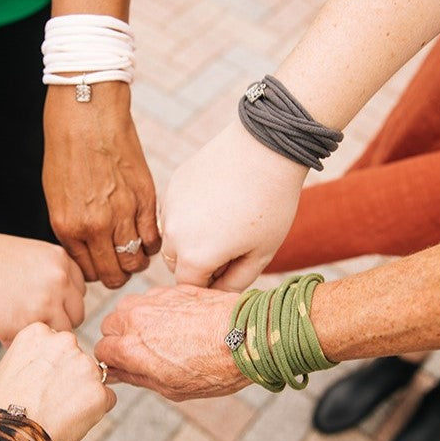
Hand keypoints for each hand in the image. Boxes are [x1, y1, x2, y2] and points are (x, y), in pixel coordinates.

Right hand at [0, 230, 85, 341]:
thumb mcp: (25, 257)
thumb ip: (47, 279)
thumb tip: (59, 311)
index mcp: (60, 259)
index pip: (79, 292)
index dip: (60, 303)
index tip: (40, 305)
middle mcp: (60, 278)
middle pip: (76, 315)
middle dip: (55, 322)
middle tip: (26, 320)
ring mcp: (47, 301)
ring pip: (61, 335)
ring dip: (41, 336)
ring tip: (12, 325)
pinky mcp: (27, 323)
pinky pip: (36, 345)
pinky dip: (20, 343)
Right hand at [0, 323, 114, 440]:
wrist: (10, 437)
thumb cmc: (0, 408)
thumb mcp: (2, 369)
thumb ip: (27, 358)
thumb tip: (34, 364)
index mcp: (40, 333)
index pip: (57, 343)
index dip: (51, 364)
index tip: (42, 380)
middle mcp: (65, 342)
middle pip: (77, 357)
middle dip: (70, 375)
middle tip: (52, 397)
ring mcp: (85, 366)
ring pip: (93, 377)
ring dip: (84, 391)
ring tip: (60, 411)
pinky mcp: (100, 392)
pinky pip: (106, 398)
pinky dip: (96, 409)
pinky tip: (73, 420)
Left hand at [43, 82, 160, 288]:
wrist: (87, 115)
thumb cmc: (67, 152)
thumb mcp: (57, 197)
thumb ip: (73, 229)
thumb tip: (89, 251)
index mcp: (69, 227)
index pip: (88, 272)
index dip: (96, 273)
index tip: (101, 266)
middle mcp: (96, 227)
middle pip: (114, 274)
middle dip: (117, 275)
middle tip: (119, 265)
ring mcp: (124, 214)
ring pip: (136, 261)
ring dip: (135, 261)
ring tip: (133, 251)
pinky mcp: (146, 200)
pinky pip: (153, 239)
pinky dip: (151, 244)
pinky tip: (145, 235)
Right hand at [95, 285, 251, 400]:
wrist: (248, 336)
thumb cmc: (214, 369)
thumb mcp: (172, 389)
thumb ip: (138, 378)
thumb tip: (118, 374)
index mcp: (131, 348)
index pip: (101, 351)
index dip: (113, 362)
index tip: (126, 366)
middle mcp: (136, 319)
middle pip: (109, 325)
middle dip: (120, 338)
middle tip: (143, 351)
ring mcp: (154, 300)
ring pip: (128, 307)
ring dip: (135, 319)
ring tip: (159, 335)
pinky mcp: (173, 288)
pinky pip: (152, 297)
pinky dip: (156, 309)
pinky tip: (178, 322)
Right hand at [159, 120, 307, 291]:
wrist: (265, 147)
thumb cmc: (270, 204)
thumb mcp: (261, 253)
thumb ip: (235, 283)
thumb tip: (216, 294)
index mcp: (194, 257)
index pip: (190, 288)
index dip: (211, 283)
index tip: (232, 269)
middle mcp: (172, 234)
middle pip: (177, 264)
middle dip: (198, 262)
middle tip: (231, 244)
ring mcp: (169, 207)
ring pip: (172, 237)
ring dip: (190, 238)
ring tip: (225, 221)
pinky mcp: (172, 185)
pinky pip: (174, 212)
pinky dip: (189, 214)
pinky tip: (218, 200)